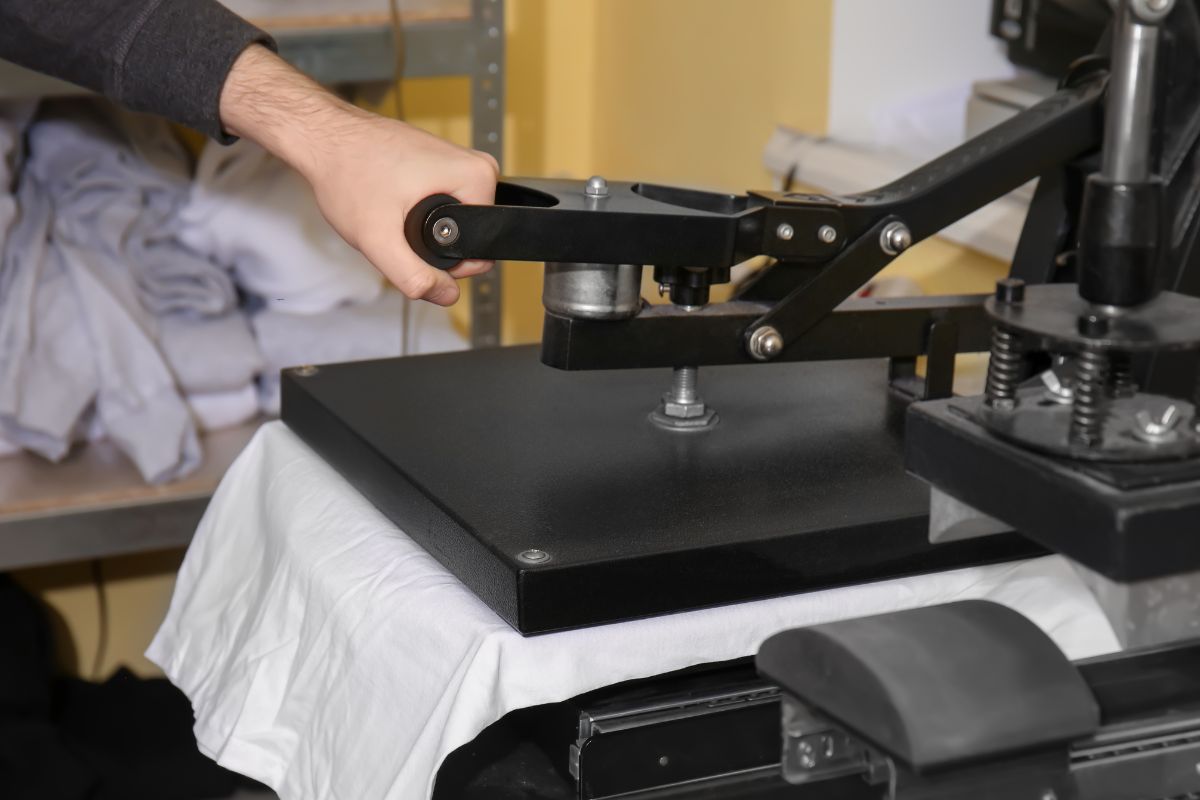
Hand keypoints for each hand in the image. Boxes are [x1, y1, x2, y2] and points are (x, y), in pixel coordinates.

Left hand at [218, 45, 497, 305]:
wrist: (324, 136)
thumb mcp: (378, 237)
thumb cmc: (347, 171)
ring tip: (392, 213)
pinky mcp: (443, 162)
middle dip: (434, 246)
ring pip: (457, 223)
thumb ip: (414, 275)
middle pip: (472, 236)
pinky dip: (418, 213)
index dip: (449, 263)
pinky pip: (445, 205)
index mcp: (477, 177)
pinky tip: (393, 203)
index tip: (410, 245)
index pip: (483, 246)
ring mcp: (460, 161)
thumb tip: (446, 295)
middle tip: (396, 229)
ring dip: (425, 231)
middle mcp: (477, 165)